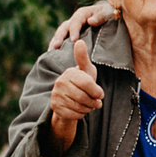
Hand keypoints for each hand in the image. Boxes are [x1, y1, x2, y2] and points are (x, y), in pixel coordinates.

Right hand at [46, 38, 102, 152]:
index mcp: (69, 73)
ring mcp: (55, 95)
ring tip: (88, 105)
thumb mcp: (86, 70)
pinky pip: (74, 115)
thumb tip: (79, 41)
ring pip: (79, 107)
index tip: (100, 95)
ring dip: (88, 109)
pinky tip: (80, 109)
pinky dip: (81, 115)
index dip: (97, 91)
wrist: (70, 99)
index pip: (88, 84)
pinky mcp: (54, 107)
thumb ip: (83, 58)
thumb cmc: (82, 82)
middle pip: (84, 97)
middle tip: (96, 103)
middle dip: (93, 102)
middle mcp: (59, 82)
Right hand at [49, 2, 114, 49]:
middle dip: (59, 37)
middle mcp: (74, 20)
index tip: (74, 40)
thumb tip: (91, 21)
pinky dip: (57, 47)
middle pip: (64, 28)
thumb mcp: (107, 13)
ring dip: (55, 43)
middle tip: (56, 47)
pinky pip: (62, 41)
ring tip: (50, 53)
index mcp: (83, 14)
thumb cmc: (109, 14)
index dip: (74, 30)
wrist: (109, 16)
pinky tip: (52, 56)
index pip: (76, 21)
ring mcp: (71, 28)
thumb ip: (100, 17)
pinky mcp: (71, 36)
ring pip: (60, 34)